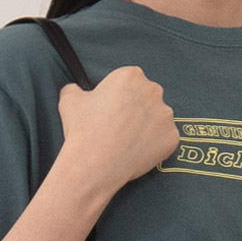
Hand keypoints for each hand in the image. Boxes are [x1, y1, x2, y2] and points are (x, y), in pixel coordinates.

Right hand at [57, 66, 179, 196]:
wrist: (95, 165)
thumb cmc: (83, 129)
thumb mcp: (69, 99)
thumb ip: (75, 88)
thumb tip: (76, 89)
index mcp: (131, 75)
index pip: (129, 82)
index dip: (119, 96)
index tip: (110, 111)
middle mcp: (153, 90)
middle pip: (147, 97)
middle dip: (136, 109)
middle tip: (119, 127)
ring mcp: (166, 115)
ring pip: (157, 118)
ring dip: (147, 127)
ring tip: (127, 142)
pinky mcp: (172, 138)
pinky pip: (165, 139)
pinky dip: (154, 146)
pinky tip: (137, 152)